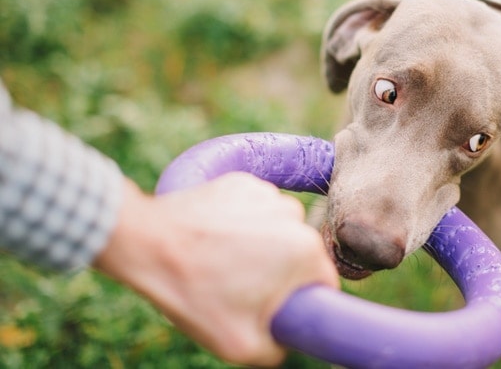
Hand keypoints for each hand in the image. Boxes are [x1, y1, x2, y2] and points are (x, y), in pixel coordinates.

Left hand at [93, 172, 339, 366]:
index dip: (303, 302)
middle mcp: (294, 215)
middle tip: (241, 289)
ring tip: (223, 262)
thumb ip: (279, 349)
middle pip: (300, 256)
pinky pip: (255, 209)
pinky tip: (214, 239)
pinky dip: (241, 223)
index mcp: (305, 251)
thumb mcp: (240, 345)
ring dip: (262, 246)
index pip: (324, 284)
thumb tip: (288, 338)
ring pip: (278, 230)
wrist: (146, 244)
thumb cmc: (194, 293)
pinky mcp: (243, 182)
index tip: (275, 308)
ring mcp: (268, 194)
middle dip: (279, 274)